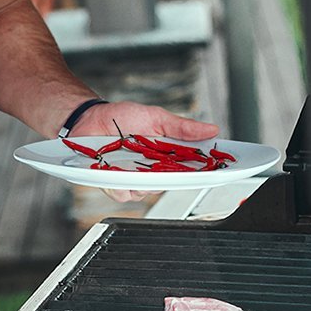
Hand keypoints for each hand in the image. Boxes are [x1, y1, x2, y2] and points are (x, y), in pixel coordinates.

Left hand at [70, 101, 219, 203]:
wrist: (90, 118)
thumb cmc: (122, 117)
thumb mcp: (156, 117)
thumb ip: (182, 127)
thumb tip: (211, 129)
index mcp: (167, 156)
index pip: (192, 169)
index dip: (206, 172)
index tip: (220, 169)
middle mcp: (152, 171)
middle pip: (171, 184)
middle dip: (173, 176)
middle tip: (168, 163)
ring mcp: (133, 179)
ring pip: (147, 192)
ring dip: (143, 179)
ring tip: (134, 160)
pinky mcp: (114, 184)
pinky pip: (123, 193)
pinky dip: (121, 183)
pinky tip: (116, 169)